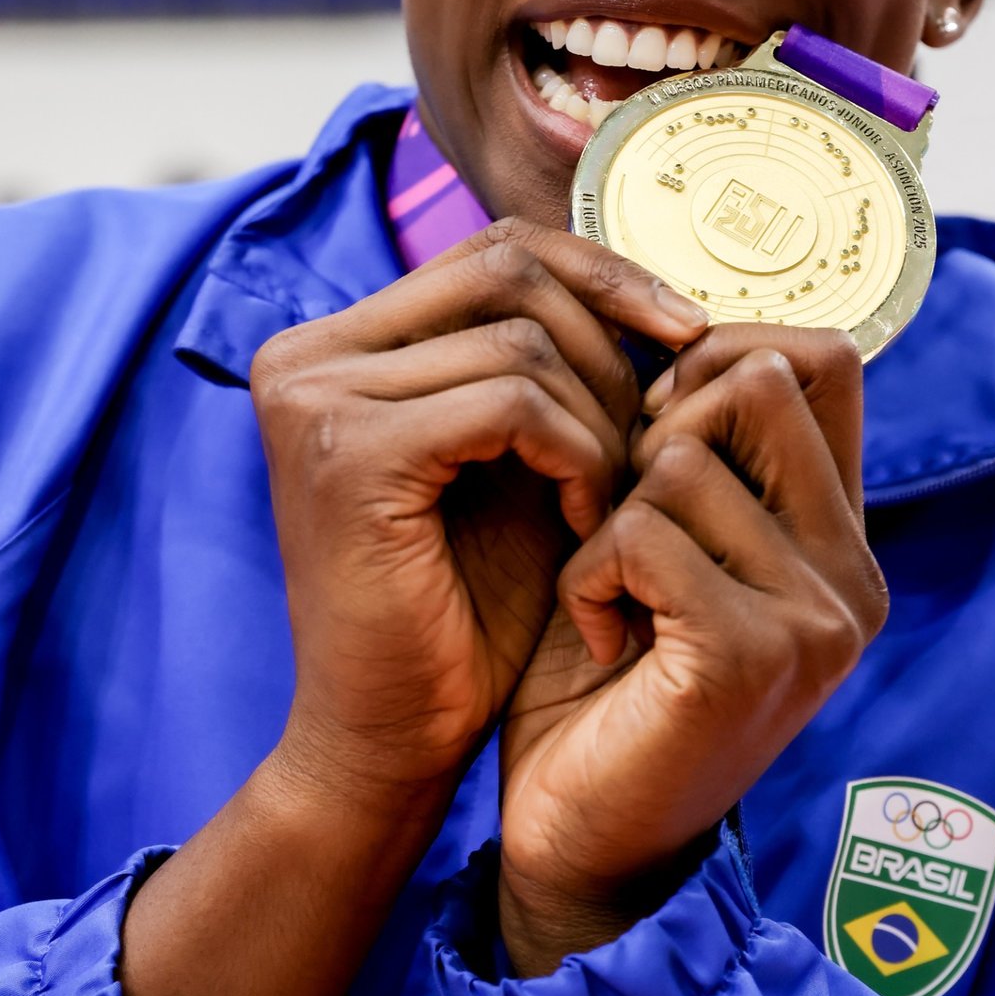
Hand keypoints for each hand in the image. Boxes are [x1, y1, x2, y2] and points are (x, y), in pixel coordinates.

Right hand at [250, 219, 708, 815]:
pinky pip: (514, 402)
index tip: (688, 332)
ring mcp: (316, 397)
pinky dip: (576, 458)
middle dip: (611, 346)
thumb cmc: (469, 613)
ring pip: (523, 340)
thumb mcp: (517, 462)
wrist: (393, 745)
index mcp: (337, 345)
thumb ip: (550, 366)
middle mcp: (306, 354)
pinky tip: (584, 526)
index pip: (495, 250)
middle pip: (510, 271)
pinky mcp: (349, 453)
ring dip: (601, 422)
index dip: (602, 275)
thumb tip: (653, 281)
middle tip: (655, 437)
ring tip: (612, 504)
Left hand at [497, 326, 888, 973]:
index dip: (717, 355)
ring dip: (608, 515)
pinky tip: (600, 637)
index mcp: (841, 533)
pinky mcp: (754, 655)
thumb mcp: (657, 535)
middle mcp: (854, 570)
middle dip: (657, 423)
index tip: (650, 428)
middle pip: (762, 376)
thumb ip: (691, 442)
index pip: (824, 355)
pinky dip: (591, 574)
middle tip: (621, 516)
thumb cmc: (601, 678)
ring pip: (683, 455)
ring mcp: (817, 616)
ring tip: (611, 597)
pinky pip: (645, 532)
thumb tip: (674, 318)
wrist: (579, 844)